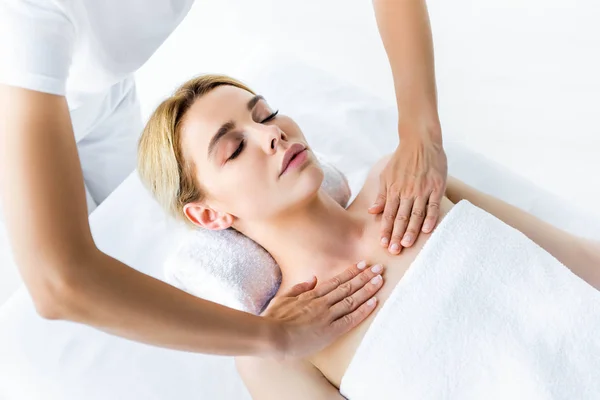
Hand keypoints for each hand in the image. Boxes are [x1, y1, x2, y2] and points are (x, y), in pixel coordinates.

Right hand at [262, 261, 383, 359]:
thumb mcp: (283, 298)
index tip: (362, 265)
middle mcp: (322, 302)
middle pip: (348, 287)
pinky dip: (364, 309)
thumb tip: (313, 278)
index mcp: (311, 295)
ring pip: (352, 299)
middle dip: (365, 276)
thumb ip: (299, 288)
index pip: (336, 281)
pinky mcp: (330, 331)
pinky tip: (374, 301)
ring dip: (368, 289)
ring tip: (380, 280)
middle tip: (380, 268)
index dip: (351, 272)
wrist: (271, 336)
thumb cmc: (273, 320)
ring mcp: (327, 316)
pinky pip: (351, 319)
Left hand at [369, 130, 446, 253]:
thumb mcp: (386, 175)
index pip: (388, 214)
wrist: (420, 141)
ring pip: (415, 214)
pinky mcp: (436, 187)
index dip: (386, 230)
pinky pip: (433, 205)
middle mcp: (407, 192)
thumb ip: (381, 195)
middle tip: (394, 251)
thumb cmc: (402, 159)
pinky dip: (430, 218)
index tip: (383, 244)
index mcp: (394, 190)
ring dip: (411, 230)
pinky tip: (427, 230)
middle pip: (400, 217)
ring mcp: (422, 190)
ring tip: (407, 244)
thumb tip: (372, 212)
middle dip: (396, 235)